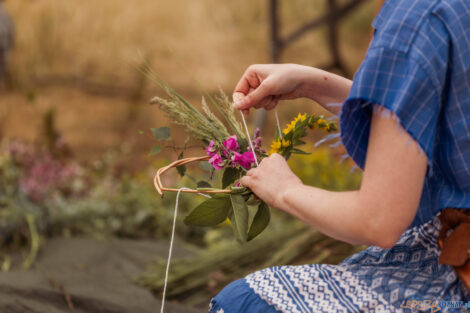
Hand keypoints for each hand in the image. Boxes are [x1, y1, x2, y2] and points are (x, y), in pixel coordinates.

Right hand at [232, 64, 352, 114]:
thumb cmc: (286, 78)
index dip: (240, 102)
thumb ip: (251, 99)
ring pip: (256, 103)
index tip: (245, 111)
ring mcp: (262, 88)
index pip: (238, 91)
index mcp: (251, 73)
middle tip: (267, 98)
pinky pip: (264, 105)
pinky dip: (271, 104)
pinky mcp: (270, 95)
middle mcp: (255, 80)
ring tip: (275, 95)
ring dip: (265, 102)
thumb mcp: (267, 88)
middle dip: (257, 101)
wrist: (304, 81)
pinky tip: (278, 97)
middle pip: (247, 99)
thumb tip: (236, 107)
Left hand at [240, 153, 302, 209]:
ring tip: (259, 190)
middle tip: (266, 185)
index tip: (273, 178)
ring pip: (250, 174)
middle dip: (261, 175)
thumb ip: (278, 173)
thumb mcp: (288, 174)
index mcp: (276, 157)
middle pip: (258, 167)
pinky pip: (243, 180)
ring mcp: (258, 171)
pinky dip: (245, 185)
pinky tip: (250, 190)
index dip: (269, 171)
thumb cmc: (294, 188)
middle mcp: (266, 161)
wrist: (290, 195)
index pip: (268, 161)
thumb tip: (270, 182)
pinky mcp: (252, 181)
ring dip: (253, 180)